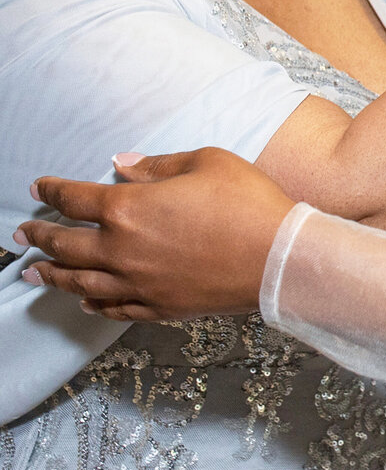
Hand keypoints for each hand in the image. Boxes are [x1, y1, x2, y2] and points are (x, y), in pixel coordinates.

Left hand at [16, 147, 293, 320]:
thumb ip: (157, 165)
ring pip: (80, 281)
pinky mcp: (157, 307)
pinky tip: (83, 299)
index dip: (52, 191)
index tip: (39, 187)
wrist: (277, 256)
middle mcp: (122, 250)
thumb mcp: (206, 162)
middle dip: (39, 236)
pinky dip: (92, 303)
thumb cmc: (246, 201)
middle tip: (21, 233)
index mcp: (130, 208)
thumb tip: (122, 164)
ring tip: (33, 271)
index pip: (75, 198)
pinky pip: (112, 308)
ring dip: (51, 274)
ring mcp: (137, 284)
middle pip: (66, 244)